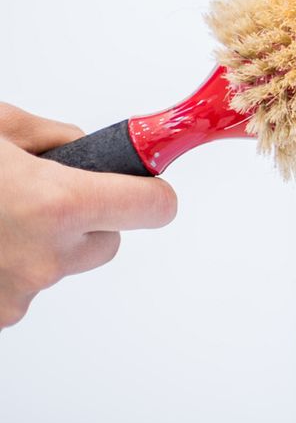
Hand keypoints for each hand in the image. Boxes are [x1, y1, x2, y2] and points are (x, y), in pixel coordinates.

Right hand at [0, 104, 177, 328]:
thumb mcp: (0, 128)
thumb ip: (54, 139)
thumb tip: (86, 147)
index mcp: (57, 204)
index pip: (154, 209)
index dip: (150, 192)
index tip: (143, 182)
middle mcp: (43, 257)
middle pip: (107, 242)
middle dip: (88, 218)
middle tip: (40, 194)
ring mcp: (13, 294)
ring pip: (59, 266)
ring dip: (41, 245)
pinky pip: (18, 290)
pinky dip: (4, 269)